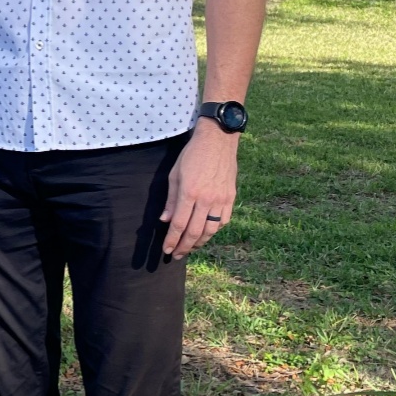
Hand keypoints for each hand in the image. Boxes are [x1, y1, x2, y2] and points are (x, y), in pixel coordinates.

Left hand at [160, 120, 238, 258]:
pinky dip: (214, 230)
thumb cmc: (192, 155)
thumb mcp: (175, 174)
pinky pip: (223, 221)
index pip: (179, 225)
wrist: (218, 140)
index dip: (172, 240)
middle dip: (184, 247)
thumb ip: (171, 200)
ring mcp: (221, 199)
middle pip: (194, 232)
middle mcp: (206, 199)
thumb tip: (165, 220)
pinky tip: (206, 233)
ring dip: (199, 242)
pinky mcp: (231, 197)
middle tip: (176, 255)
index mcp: (189, 193)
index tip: (166, 250)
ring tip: (191, 248)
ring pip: (210, 230)